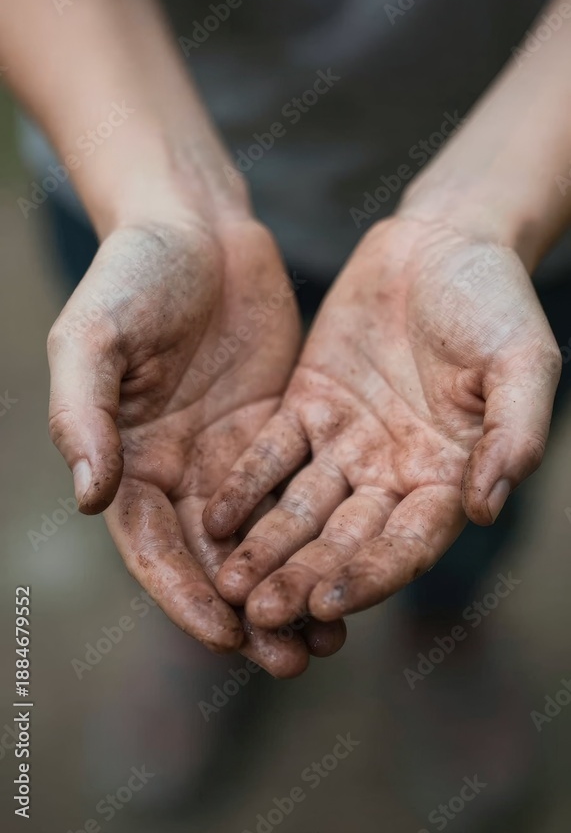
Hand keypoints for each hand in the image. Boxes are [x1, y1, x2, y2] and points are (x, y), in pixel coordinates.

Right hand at [48, 213, 344, 672]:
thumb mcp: (95, 337)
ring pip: (262, 537)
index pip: (154, 545)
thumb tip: (90, 500)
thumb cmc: (133, 273)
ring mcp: (230, 452)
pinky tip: (356, 562)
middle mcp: (180, 468)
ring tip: (331, 638)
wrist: (196, 224)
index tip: (226, 635)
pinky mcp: (277, 427)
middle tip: (290, 658)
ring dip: (291, 586)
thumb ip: (84, 414)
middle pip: (212, 558)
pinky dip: (322, 532)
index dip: (184, 594)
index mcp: (129, 459)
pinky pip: (300, 491)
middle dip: (248, 612)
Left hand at [204, 216, 560, 623]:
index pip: (406, 542)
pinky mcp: (307, 406)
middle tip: (262, 613)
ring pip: (301, 507)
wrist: (444, 240)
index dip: (370, 574)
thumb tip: (485, 506)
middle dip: (304, 576)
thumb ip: (511, 432)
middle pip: (344, 539)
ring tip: (229, 583)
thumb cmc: (496, 299)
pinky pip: (272, 453)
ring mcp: (346, 443)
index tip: (328, 603)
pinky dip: (247, 485)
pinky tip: (217, 515)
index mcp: (448, 475)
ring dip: (266, 547)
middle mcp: (393, 472)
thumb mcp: (522, 361)